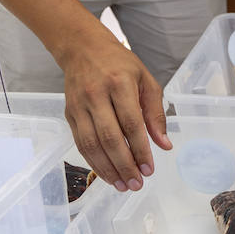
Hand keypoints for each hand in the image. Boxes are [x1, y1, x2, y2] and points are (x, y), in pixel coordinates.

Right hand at [58, 33, 171, 191]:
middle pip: (110, 138)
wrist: (82, 48)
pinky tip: (107, 173)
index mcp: (119, 84)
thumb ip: (155, 113)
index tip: (149, 169)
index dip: (140, 150)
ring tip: (122, 185)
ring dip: (107, 169)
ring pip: (91, 145)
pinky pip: (81, 143)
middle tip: (136, 184)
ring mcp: (79, 105)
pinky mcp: (69, 114)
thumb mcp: (146, 80)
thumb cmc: (119, 64)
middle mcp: (96, 95)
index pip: (131, 124)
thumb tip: (164, 145)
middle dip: (124, 165)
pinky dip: (93, 162)